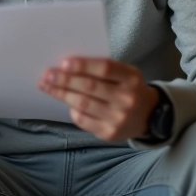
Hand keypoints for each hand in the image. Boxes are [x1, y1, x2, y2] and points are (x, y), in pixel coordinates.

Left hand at [38, 57, 158, 142]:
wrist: (148, 116)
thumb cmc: (128, 88)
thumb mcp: (124, 74)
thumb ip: (102, 69)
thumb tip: (67, 66)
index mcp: (131, 77)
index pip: (105, 68)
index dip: (83, 65)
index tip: (63, 63)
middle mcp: (127, 98)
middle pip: (90, 87)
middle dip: (65, 80)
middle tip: (47, 75)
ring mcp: (118, 118)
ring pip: (83, 104)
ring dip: (61, 94)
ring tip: (47, 86)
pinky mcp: (109, 133)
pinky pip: (83, 120)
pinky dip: (72, 110)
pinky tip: (66, 103)